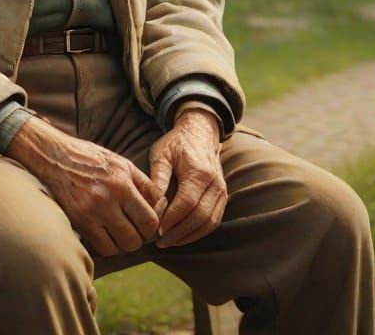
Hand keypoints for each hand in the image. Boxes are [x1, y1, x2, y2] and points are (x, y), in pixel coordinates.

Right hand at [6, 116, 162, 256]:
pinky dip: (107, 245)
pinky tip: (104, 232)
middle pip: (136, 239)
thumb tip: (161, 206)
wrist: (55, 156)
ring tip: (118, 230)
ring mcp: (92, 212)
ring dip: (122, 243)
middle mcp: (108, 199)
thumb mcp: (122, 163)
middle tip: (132, 228)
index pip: (149, 220)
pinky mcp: (79, 221)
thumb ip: (144, 184)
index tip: (146, 223)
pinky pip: (102, 247)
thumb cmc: (91, 159)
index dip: (152, 227)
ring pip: (119, 247)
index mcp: (122, 183)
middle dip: (138, 237)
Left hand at [148, 108, 226, 247]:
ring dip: (189, 236)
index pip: (187, 203)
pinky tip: (181, 236)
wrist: (200, 132)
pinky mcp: (222, 198)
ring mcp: (222, 191)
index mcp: (199, 172)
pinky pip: (213, 221)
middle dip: (179, 233)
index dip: (172, 219)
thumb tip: (152, 204)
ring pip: (209, 223)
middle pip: (200, 216)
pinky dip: (198, 232)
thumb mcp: (162, 154)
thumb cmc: (177, 143)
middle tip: (159, 241)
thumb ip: (157, 178)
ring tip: (168, 241)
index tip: (156, 230)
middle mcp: (215, 184)